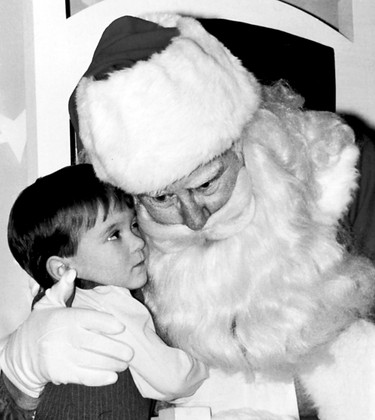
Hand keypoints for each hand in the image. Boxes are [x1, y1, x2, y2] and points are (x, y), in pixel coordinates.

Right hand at [0, 270, 133, 397]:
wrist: (20, 353)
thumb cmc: (41, 325)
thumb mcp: (48, 304)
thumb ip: (62, 288)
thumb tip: (71, 271)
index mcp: (65, 318)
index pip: (88, 319)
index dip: (106, 323)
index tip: (121, 327)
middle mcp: (64, 337)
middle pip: (94, 343)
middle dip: (115, 348)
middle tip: (130, 351)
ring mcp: (62, 357)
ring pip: (91, 361)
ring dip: (112, 364)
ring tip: (125, 363)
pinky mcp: (60, 373)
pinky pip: (83, 377)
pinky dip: (99, 378)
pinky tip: (113, 377)